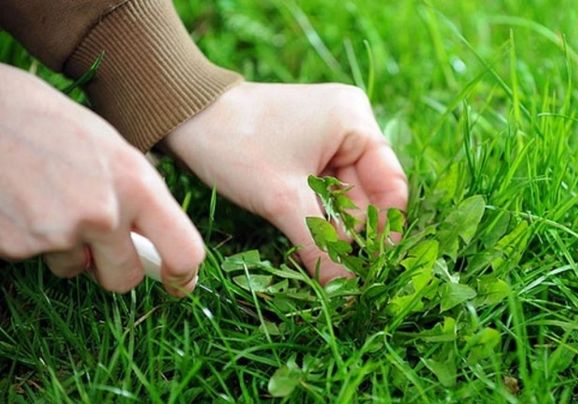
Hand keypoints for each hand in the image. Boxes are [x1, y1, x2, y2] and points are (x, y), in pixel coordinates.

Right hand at [0, 64, 203, 295]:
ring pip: (76, 268)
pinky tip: (25, 201)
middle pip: (125, 279)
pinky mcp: (18, 245)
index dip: (183, 275)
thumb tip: (154, 240)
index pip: (184, 252)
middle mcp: (104, 215)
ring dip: (68, 248)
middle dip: (115, 268)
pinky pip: (38, 257)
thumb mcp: (114, 150)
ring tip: (49, 200)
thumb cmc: (54, 123)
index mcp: (138, 185)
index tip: (177, 281)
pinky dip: (34, 238)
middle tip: (101, 244)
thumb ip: (140, 197)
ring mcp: (59, 234)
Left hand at [164, 82, 407, 282]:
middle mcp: (350, 126)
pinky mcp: (307, 150)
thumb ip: (321, 246)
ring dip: (330, 229)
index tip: (370, 270)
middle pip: (365, 195)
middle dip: (349, 233)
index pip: (389, 186)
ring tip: (317, 259)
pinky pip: (322, 191)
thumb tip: (349, 294)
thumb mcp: (283, 199)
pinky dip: (315, 216)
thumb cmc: (236, 146)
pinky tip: (306, 240)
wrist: (184, 117)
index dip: (382, 231)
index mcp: (356, 122)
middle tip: (339, 274)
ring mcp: (328, 138)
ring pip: (343, 198)